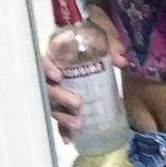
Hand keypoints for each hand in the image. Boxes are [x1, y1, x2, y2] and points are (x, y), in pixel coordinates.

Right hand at [42, 3, 129, 144]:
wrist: (95, 32)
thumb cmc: (95, 28)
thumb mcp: (103, 29)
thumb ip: (112, 43)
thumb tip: (122, 61)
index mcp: (56, 51)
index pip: (42, 59)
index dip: (47, 68)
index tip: (59, 76)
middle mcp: (51, 69)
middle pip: (46, 85)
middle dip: (59, 96)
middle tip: (78, 103)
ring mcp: (56, 86)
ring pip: (51, 103)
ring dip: (62, 115)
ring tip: (79, 124)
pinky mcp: (63, 98)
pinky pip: (59, 113)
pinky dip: (63, 127)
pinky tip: (69, 138)